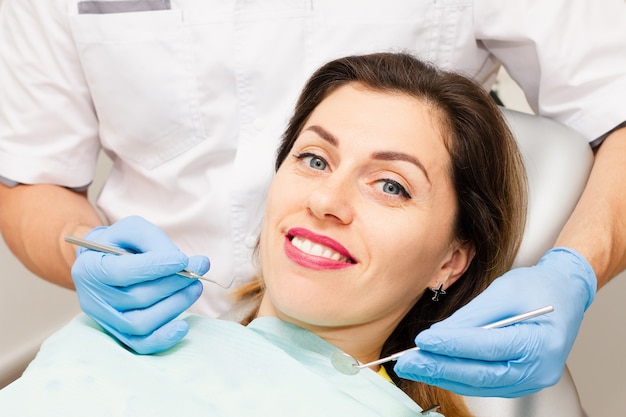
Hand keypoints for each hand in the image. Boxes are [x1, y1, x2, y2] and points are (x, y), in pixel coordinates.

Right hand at [71, 216, 209, 353]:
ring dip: (175, 306)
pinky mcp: (119, 334)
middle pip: (136, 298)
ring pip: (141, 323)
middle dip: (173, 284)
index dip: (155, 267)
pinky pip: (140, 345)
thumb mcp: (133, 229)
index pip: (122, 272)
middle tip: (197, 270)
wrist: (105, 262)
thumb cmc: (121, 244)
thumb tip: (185, 264)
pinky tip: (184, 326)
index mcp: (90, 268)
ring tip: (195, 287)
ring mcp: (105, 320)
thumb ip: (154, 240)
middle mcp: (92, 298)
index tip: (183, 260)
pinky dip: (164, 339)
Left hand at [394, 247, 595, 397]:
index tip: (423, 341)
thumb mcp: (504, 291)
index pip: (487, 347)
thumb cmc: (540, 287)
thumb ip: (472, 316)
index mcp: (539, 343)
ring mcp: (530, 380)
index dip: (452, 345)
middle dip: (439, 368)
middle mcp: (538, 369)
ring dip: (443, 375)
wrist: (564, 293)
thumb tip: (440, 334)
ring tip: (415, 365)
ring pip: (478, 384)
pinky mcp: (518, 382)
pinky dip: (458, 376)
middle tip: (408, 362)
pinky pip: (483, 384)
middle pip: (480, 374)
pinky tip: (437, 368)